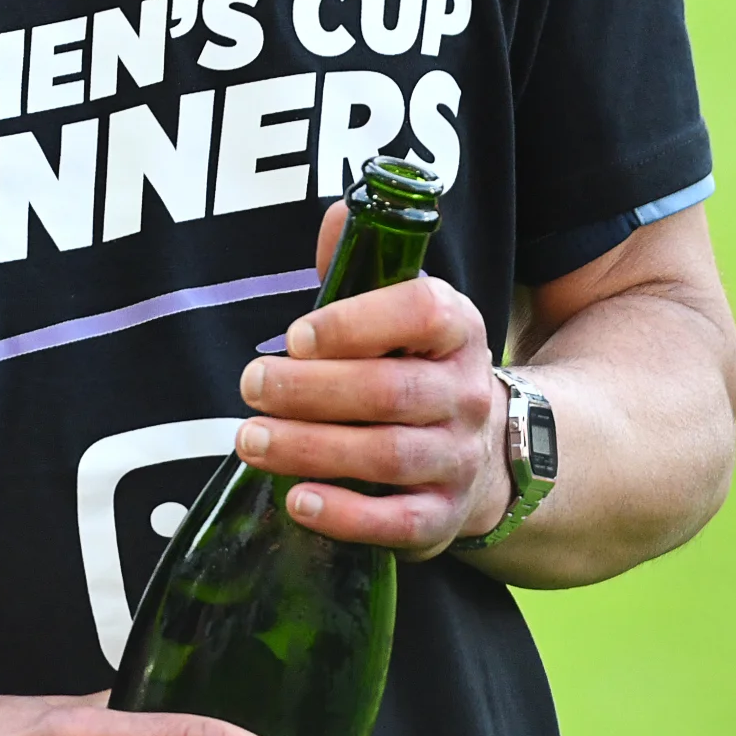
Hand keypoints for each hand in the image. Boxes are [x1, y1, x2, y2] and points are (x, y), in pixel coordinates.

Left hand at [234, 200, 509, 557]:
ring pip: (388, 456)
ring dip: (312, 449)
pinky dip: (347, 516)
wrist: (485, 453)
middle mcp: (466, 393)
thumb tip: (337, 213)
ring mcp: (459, 458)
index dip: (355, 322)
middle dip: (311, 390)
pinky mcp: (443, 516)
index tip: (295, 336)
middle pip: (391, 391)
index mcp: (456, 328)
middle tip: (252, 386)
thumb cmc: (413, 368)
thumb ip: (359, 267)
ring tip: (251, 441)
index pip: (421, 313)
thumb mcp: (398, 313)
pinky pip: (400, 523)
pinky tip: (297, 501)